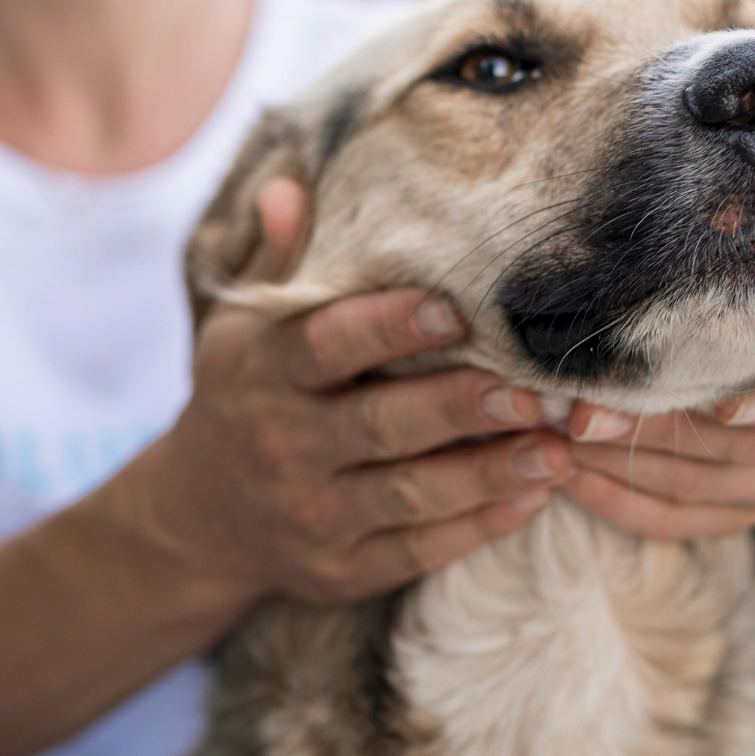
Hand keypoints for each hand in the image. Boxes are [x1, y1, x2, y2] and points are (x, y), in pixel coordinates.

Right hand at [131, 179, 570, 603]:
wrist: (197, 519)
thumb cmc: (243, 397)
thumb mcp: (240, 329)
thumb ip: (277, 262)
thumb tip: (289, 185)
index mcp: (263, 374)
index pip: (326, 345)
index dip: (388, 326)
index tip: (456, 309)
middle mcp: (284, 446)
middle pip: (381, 425)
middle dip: (460, 407)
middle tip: (532, 389)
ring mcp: (313, 516)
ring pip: (411, 496)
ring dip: (488, 474)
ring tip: (557, 448)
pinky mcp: (342, 569)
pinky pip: (418, 550)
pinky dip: (478, 526)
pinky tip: (533, 495)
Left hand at [561, 145, 754, 540]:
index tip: (700, 399)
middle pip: (733, 445)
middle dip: (651, 427)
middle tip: (576, 410)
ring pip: (698, 488)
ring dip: (621, 465)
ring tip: (552, 435)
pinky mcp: (745, 516)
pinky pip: (679, 522)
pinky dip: (622, 505)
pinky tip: (569, 480)